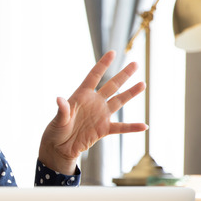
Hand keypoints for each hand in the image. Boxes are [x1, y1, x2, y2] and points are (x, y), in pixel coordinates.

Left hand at [38, 51, 146, 174]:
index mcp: (81, 96)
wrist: (60, 148)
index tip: (113, 52)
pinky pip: (121, 127)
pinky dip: (132, 127)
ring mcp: (100, 115)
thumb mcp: (58, 120)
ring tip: (142, 84)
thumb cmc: (56, 131)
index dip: (103, 65)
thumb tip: (59, 100)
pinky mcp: (104, 129)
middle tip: (135, 64)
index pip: (94, 76)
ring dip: (130, 94)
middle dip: (123, 75)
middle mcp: (94, 103)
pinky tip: (144, 126)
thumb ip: (62, 110)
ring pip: (119, 102)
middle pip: (112, 86)